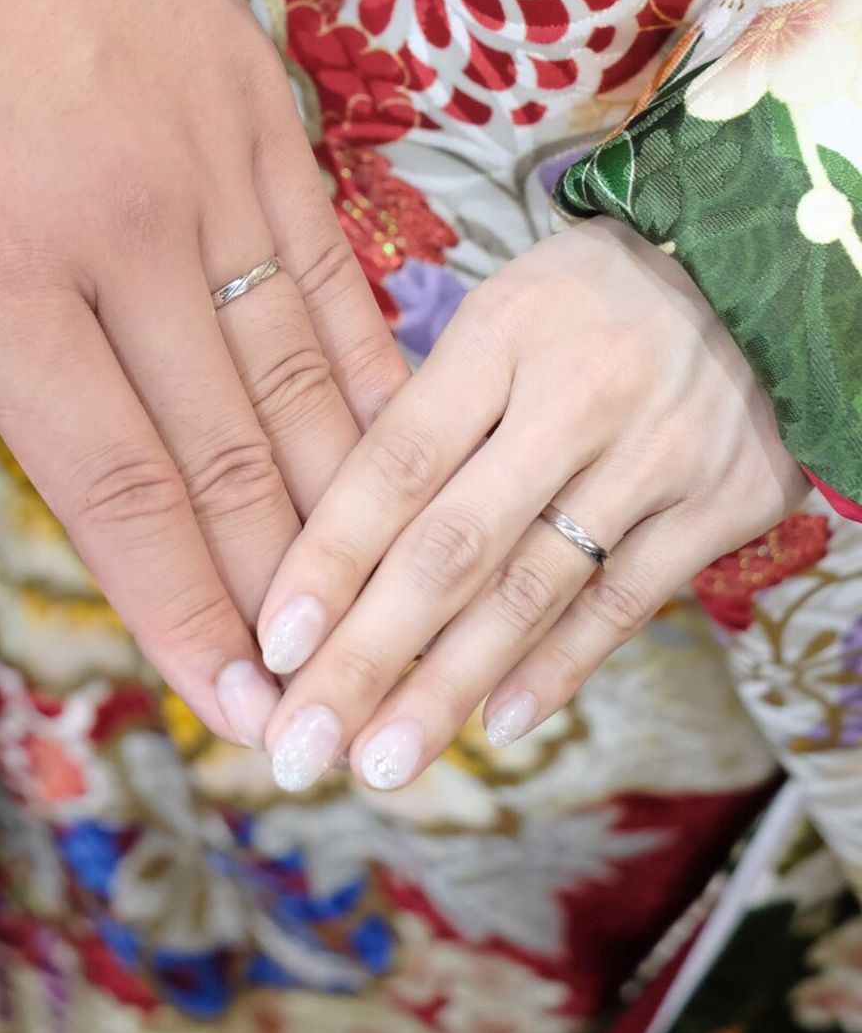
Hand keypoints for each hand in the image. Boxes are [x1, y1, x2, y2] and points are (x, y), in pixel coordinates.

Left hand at [0, 0, 405, 744]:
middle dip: (280, 595)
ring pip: (305, 368)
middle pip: (231, 450)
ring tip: (387, 607)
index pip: (114, 479)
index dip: (178, 605)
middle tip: (323, 704)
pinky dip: (370, 362)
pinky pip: (332, 258)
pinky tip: (401, 435)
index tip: (229, 701)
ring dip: (350, 507)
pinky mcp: (265, 100)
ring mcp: (216, 159)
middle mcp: (127, 228)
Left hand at [251, 219, 806, 791]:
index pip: (398, 461)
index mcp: (503, 332)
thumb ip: (430, 411)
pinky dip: (557, 668)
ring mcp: (660, 453)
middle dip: (368, 657)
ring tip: (381, 761)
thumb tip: (329, 538)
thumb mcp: (504, 313)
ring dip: (449, 689)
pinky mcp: (728, 500)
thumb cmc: (591, 302)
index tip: (272, 644)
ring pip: (533, 592)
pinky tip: (495, 725)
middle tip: (303, 744)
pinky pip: (624, 602)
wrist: (759, 271)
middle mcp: (578, 394)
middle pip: (454, 546)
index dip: (330, 559)